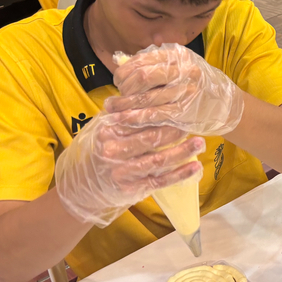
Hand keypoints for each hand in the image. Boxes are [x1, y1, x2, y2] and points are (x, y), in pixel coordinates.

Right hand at [54, 113, 205, 225]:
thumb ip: (122, 115)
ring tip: (199, 142)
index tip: (179, 105)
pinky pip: (160, 181)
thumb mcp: (103, 129)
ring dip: (182, 152)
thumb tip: (148, 92)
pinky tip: (195, 166)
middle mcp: (113, 152)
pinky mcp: (132, 189)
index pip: (138, 119)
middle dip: (175, 130)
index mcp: (107, 132)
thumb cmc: (99, 152)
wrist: (82, 188)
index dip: (161, 112)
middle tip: (193, 122)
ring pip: (158, 160)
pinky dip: (179, 174)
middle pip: (151, 138)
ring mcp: (122, 172)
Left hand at [104, 43, 245, 136]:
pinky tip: (126, 122)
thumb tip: (120, 64)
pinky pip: (157, 114)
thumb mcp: (179, 67)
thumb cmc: (195, 86)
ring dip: (125, 107)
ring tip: (112, 113)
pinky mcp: (187, 111)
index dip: (124, 73)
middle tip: (113, 101)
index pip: (142, 60)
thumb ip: (153, 64)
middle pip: (143, 76)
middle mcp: (183, 69)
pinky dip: (138, 119)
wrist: (225, 105)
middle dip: (124, 89)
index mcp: (177, 55)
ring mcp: (186, 90)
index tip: (118, 83)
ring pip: (147, 97)